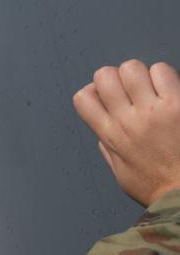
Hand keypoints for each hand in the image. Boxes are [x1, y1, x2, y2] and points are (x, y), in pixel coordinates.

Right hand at [73, 60, 179, 206]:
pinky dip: (164, 75)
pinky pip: (162, 70)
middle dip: (116, 78)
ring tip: (153, 89)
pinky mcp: (178, 104)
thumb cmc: (158, 187)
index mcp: (111, 136)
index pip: (83, 98)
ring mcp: (153, 110)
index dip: (94, 92)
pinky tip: (170, 91)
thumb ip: (109, 147)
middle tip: (131, 91)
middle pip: (105, 75)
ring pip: (132, 68)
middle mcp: (127, 120)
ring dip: (141, 75)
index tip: (107, 98)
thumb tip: (103, 130)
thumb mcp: (121, 172)